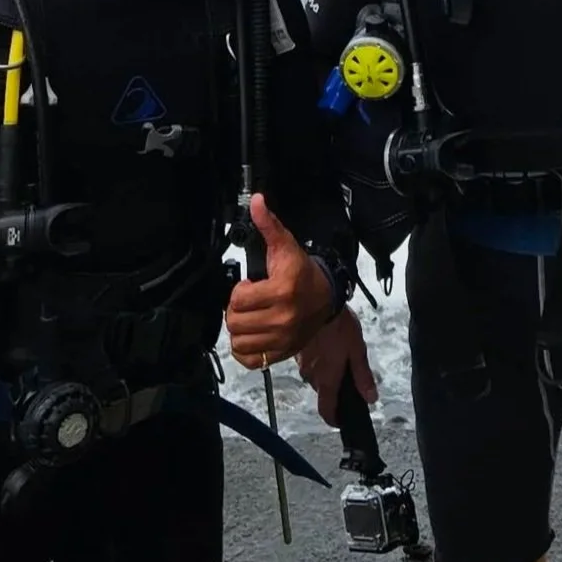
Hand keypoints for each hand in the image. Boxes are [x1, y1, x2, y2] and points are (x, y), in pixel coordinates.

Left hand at [223, 196, 341, 367]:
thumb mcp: (286, 246)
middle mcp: (283, 318)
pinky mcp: (282, 353)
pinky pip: (250, 360)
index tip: (249, 287)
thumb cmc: (302, 272)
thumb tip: (257, 202)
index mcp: (282, 291)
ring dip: (239, 330)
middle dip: (236, 310)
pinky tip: (252, 335)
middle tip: (247, 303)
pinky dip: (245, 350)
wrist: (326, 297)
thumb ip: (268, 225)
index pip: (238, 300)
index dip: (239, 292)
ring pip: (239, 342)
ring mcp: (283, 339)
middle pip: (235, 322)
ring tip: (249, 318)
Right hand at [297, 306, 376, 427]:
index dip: (334, 419)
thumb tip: (371, 399)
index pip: (326, 410)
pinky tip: (326, 347)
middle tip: (346, 375)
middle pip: (322, 392)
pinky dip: (317, 362)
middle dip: (333, 388)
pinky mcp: (296, 350)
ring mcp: (301, 363)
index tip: (341, 420)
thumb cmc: (341, 327)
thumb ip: (363, 376)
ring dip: (325, 373)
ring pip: (314, 377)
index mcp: (327, 379)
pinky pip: (308, 364)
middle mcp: (311, 376)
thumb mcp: (358, 351)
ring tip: (337, 356)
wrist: (319, 301)